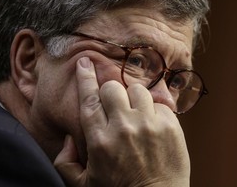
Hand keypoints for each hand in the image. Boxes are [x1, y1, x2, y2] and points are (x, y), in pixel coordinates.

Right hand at [54, 57, 189, 186]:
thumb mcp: (84, 184)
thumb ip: (66, 162)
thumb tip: (68, 139)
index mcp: (100, 140)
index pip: (89, 99)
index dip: (85, 77)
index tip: (85, 62)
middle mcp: (123, 127)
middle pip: (113, 88)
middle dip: (112, 91)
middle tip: (116, 103)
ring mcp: (148, 124)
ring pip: (138, 90)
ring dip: (135, 99)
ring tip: (138, 115)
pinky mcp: (170, 125)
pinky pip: (160, 103)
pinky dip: (155, 110)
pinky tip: (154, 125)